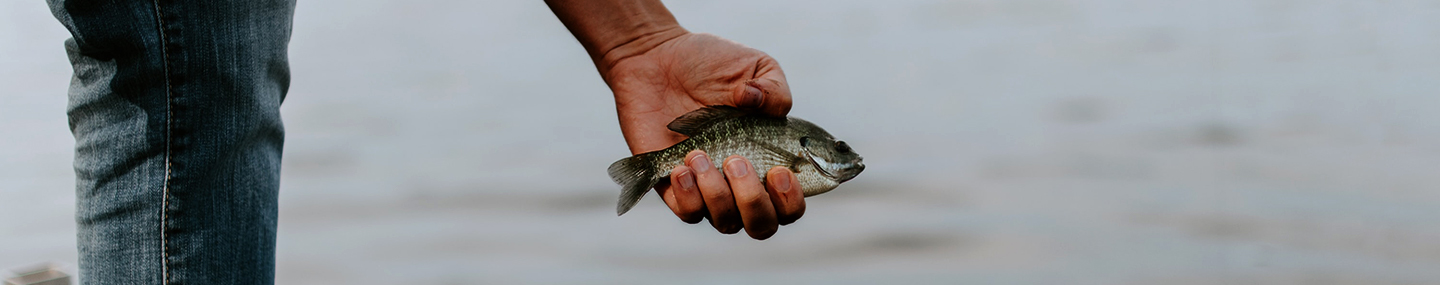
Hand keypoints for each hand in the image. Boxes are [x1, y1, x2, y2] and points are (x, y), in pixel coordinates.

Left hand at [607, 32, 803, 239]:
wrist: (659, 59)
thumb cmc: (712, 64)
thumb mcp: (757, 66)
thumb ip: (775, 88)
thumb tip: (755, 103)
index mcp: (771, 160)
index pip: (791, 205)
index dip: (791, 200)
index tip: (779, 171)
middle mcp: (742, 183)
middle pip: (762, 226)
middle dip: (753, 200)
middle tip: (736, 160)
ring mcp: (708, 189)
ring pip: (726, 222)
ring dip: (717, 194)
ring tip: (700, 153)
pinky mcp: (673, 187)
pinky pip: (688, 213)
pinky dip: (689, 195)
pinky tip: (682, 166)